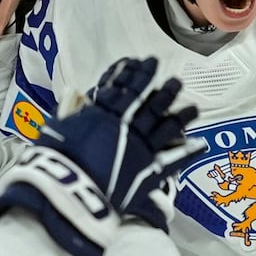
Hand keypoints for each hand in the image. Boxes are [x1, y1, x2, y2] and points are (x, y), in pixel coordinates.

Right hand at [0, 57, 200, 255]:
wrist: (67, 192)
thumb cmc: (54, 162)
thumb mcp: (55, 130)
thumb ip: (67, 110)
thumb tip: (73, 91)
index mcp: (102, 114)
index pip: (123, 88)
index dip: (136, 74)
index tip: (144, 63)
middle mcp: (125, 127)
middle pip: (149, 103)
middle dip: (163, 90)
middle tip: (175, 81)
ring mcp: (140, 148)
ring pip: (166, 126)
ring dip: (180, 116)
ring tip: (193, 109)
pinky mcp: (148, 172)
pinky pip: (173, 160)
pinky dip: (188, 152)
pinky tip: (201, 144)